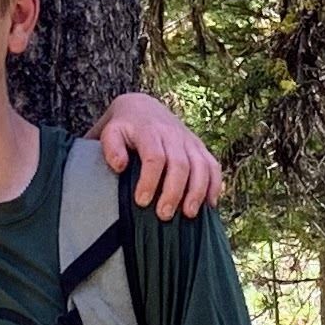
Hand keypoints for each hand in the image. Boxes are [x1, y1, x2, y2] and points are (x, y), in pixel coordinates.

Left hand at [96, 93, 224, 216]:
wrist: (143, 108)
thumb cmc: (124, 128)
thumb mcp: (110, 132)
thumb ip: (111, 147)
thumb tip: (120, 166)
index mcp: (149, 131)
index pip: (154, 157)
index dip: (149, 181)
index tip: (141, 201)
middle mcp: (173, 135)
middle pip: (180, 164)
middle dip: (174, 192)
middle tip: (164, 215)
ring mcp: (189, 141)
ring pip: (201, 166)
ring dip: (197, 191)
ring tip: (189, 214)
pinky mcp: (199, 147)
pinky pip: (213, 165)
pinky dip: (215, 185)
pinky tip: (210, 204)